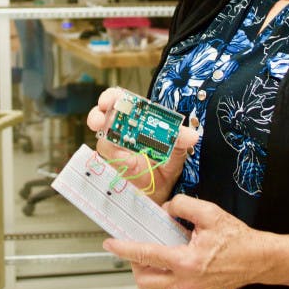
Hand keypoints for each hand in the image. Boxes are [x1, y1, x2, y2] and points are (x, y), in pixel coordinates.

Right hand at [86, 87, 198, 203]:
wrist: (164, 190)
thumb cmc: (167, 164)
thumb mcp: (178, 149)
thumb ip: (181, 139)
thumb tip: (191, 135)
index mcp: (136, 119)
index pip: (119, 101)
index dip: (110, 98)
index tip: (107, 101)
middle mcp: (122, 132)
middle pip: (102, 118)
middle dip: (96, 116)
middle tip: (98, 121)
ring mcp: (116, 150)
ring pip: (104, 141)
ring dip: (112, 146)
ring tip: (128, 157)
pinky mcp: (115, 167)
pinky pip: (110, 162)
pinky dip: (119, 162)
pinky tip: (130, 165)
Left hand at [104, 194, 268, 288]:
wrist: (258, 259)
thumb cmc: (236, 238)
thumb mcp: (209, 213)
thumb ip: (182, 205)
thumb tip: (165, 209)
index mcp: (187, 261)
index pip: (146, 255)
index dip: (124, 249)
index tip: (110, 244)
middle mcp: (187, 282)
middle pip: (144, 281)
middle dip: (134, 266)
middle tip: (136, 250)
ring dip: (146, 279)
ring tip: (150, 263)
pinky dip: (162, 286)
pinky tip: (167, 270)